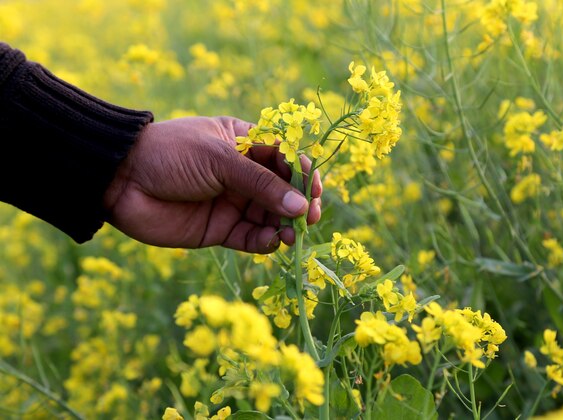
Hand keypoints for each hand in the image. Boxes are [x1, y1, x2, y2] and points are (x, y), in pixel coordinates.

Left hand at [103, 116, 321, 252]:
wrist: (120, 180)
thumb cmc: (172, 154)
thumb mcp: (220, 159)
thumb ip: (261, 183)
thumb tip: (301, 207)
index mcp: (245, 144)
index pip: (286, 158)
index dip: (304, 174)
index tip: (317, 190)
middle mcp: (243, 174)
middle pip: (284, 191)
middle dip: (300, 205)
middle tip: (311, 219)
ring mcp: (233, 202)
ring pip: (271, 217)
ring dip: (285, 227)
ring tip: (291, 235)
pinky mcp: (220, 230)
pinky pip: (251, 239)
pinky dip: (264, 243)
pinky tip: (271, 243)